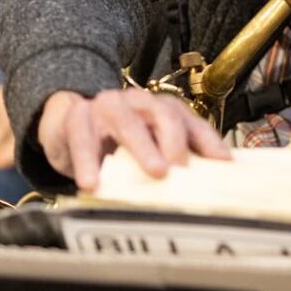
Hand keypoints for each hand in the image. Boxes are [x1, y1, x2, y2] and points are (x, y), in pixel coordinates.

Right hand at [37, 88, 230, 191]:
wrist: (67, 118)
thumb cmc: (115, 137)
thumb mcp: (148, 144)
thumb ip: (172, 159)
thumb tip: (205, 186)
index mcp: (162, 109)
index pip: (192, 123)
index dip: (209, 142)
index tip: (223, 164)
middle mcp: (139, 103)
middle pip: (164, 115)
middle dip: (176, 142)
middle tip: (181, 167)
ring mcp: (108, 107)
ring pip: (127, 122)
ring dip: (143, 147)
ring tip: (154, 171)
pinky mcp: (78, 118)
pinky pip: (83, 139)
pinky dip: (88, 162)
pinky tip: (92, 183)